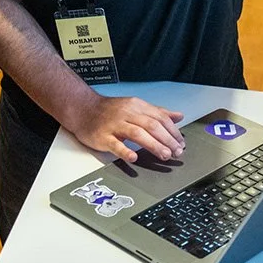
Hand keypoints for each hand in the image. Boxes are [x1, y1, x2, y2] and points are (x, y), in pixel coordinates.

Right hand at [67, 95, 186, 162]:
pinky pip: (115, 144)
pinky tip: (134, 157)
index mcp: (137, 106)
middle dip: (167, 140)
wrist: (82, 109)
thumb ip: (157, 112)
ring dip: (153, 145)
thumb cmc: (110, 110)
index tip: (180, 143)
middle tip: (177, 152)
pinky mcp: (103, 136)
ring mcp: (114, 125)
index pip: (160, 118)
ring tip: (164, 155)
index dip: (173, 131)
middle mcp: (127, 113)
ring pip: (137, 133)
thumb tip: (178, 116)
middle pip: (151, 126)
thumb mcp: (135, 107)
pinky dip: (125, 151)